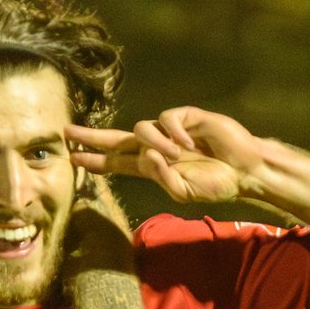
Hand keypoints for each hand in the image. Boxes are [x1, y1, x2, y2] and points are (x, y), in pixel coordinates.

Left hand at [66, 108, 265, 203]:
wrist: (243, 170)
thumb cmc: (215, 184)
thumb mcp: (182, 192)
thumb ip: (160, 177)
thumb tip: (145, 155)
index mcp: (152, 167)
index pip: (115, 163)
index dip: (94, 161)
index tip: (72, 158)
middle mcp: (156, 146)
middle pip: (115, 139)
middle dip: (91, 136)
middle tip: (66, 132)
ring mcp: (169, 131)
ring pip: (142, 129)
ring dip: (155, 144)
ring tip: (177, 156)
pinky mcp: (185, 116)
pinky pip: (166, 119)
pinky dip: (173, 133)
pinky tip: (188, 144)